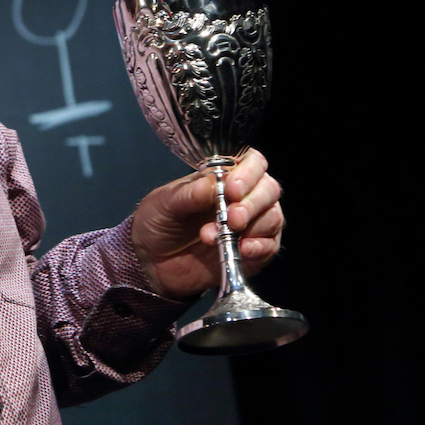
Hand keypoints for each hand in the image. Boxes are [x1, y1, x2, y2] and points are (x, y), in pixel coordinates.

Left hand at [130, 148, 285, 300]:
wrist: (151, 262)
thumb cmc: (158, 222)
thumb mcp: (163, 203)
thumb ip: (189, 194)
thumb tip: (214, 184)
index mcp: (223, 176)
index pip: (252, 162)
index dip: (248, 173)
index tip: (231, 189)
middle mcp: (244, 197)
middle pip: (269, 189)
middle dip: (253, 203)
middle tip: (232, 217)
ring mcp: (251, 225)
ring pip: (273, 217)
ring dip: (251, 227)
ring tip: (216, 237)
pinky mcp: (253, 253)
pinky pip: (270, 246)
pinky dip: (260, 248)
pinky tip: (242, 250)